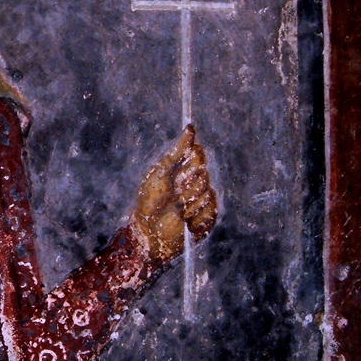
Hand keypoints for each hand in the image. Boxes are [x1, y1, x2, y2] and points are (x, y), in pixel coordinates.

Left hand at [132, 125, 217, 262]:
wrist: (149, 232)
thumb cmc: (149, 201)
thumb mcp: (160, 172)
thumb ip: (177, 151)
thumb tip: (190, 128)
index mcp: (181, 171)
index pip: (198, 155)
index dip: (194, 157)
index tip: (184, 162)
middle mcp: (193, 184)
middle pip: (203, 172)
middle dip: (186, 182)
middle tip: (173, 192)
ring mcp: (202, 201)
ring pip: (207, 190)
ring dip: (189, 200)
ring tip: (177, 209)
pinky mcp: (208, 218)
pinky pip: (211, 207)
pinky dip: (196, 213)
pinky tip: (185, 220)